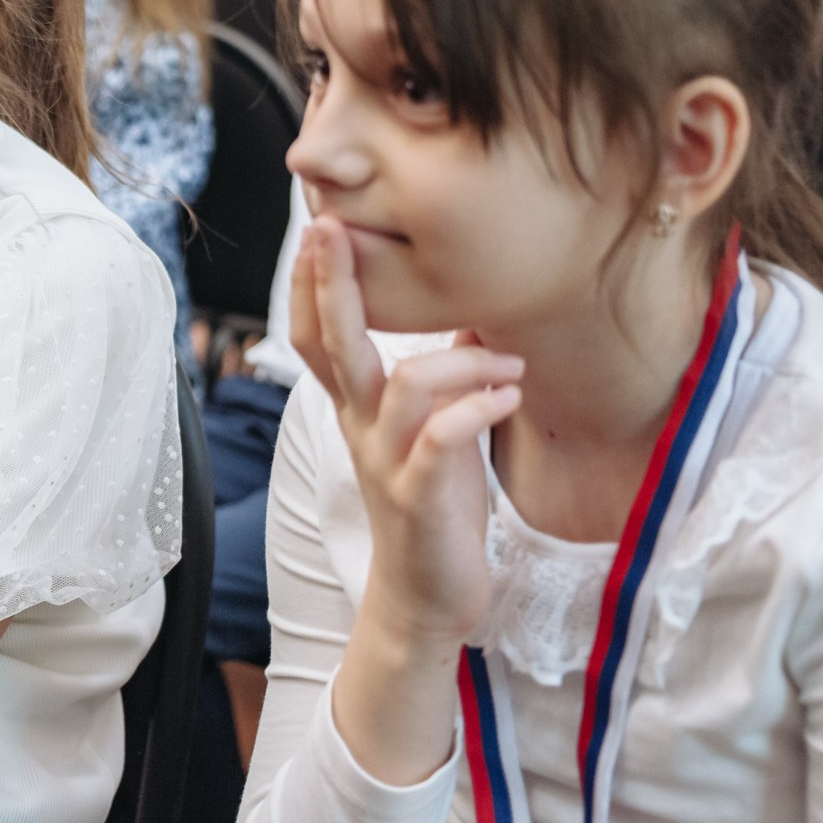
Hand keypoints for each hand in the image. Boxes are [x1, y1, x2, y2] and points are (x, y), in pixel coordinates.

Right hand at [290, 218, 520, 649]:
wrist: (426, 598)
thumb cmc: (433, 502)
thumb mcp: (432, 427)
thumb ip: (444, 369)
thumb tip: (475, 309)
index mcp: (358, 407)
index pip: (317, 333)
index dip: (312, 281)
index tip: (319, 224)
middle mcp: (362, 428)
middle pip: (332, 344)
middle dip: (331, 283)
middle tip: (331, 227)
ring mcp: (388, 462)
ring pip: (406, 384)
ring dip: (464, 360)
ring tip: (509, 363)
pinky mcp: (420, 498)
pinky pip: (440, 439)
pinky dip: (476, 408)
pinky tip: (508, 396)